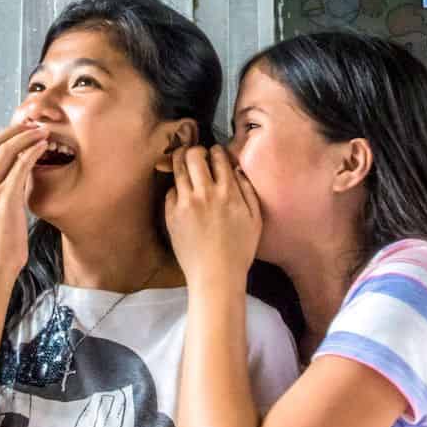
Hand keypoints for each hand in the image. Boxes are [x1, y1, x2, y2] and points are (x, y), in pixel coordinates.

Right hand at [0, 123, 47, 277]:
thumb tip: (16, 167)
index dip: (5, 134)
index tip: (22, 129)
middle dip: (15, 130)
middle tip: (34, 125)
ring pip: (7, 151)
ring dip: (27, 138)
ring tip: (43, 133)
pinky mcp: (4, 199)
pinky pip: (20, 167)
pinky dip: (32, 153)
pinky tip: (43, 148)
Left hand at [165, 145, 260, 289]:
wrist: (216, 275)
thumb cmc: (239, 250)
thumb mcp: (255, 219)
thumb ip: (248, 190)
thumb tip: (237, 169)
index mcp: (228, 192)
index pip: (218, 156)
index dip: (216, 151)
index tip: (215, 154)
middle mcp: (205, 193)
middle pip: (193, 155)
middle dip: (195, 151)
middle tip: (197, 157)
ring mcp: (186, 203)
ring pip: (177, 168)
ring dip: (181, 162)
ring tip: (184, 165)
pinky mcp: (171, 215)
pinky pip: (170, 191)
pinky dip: (176, 188)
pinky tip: (182, 194)